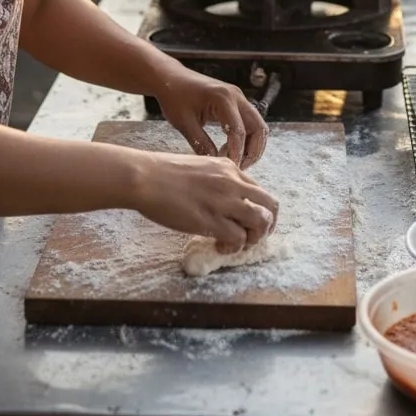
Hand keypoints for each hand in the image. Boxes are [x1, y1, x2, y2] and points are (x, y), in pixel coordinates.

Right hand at [133, 151, 277, 251]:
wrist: (145, 177)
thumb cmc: (162, 172)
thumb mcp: (198, 167)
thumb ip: (214, 180)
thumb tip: (219, 199)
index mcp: (229, 168)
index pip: (258, 190)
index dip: (257, 209)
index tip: (247, 221)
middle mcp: (233, 182)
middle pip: (270, 205)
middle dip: (267, 224)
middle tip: (253, 236)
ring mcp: (224, 201)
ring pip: (261, 222)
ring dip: (255, 238)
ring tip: (238, 244)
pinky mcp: (212, 220)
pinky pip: (239, 238)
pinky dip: (234, 247)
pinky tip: (220, 246)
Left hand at [154, 68, 268, 169]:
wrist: (171, 78)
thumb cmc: (174, 97)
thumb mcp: (184, 123)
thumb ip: (200, 144)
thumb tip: (215, 164)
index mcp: (222, 98)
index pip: (238, 130)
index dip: (236, 152)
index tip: (230, 168)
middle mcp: (236, 96)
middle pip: (258, 128)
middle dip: (252, 151)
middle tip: (238, 168)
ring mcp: (239, 98)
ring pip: (258, 126)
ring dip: (253, 146)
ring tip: (237, 161)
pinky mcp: (237, 102)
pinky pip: (251, 122)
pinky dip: (248, 138)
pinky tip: (231, 149)